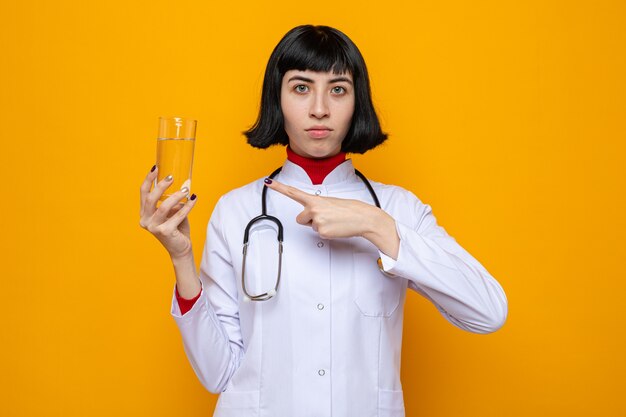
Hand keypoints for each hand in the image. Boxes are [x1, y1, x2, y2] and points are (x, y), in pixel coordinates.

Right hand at [139, 166, 197, 259]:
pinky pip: (177, 216)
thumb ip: (174, 200)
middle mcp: (145, 220)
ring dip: (175, 196)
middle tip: (172, 177)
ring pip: (163, 207)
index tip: (156, 167)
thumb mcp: (173, 211)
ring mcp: (153, 227)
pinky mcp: (164, 232)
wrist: (181, 248)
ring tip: (186, 190)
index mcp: (144, 213)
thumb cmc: (176, 228)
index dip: (148, 179)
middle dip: (161, 186)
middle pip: (150, 198)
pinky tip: (193, 199)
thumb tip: (184, 184)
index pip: (143, 193)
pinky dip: (187, 207)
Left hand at [264, 178, 399, 256]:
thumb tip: (310, 216)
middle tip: (326, 217)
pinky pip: (318, 234)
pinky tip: (335, 227)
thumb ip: (316, 206)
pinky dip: (326, 233)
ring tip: (333, 221)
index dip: (279, 187)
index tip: (268, 182)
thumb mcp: (330, 203)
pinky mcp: (321, 231)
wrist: (362, 217)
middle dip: (309, 220)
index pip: (293, 192)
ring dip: (319, 225)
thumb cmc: (348, 209)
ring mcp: (317, 220)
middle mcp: (313, 208)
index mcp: (315, 199)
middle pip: (300, 219)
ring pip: (310, 227)